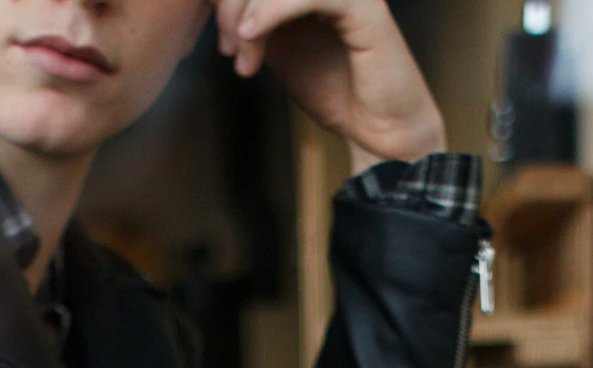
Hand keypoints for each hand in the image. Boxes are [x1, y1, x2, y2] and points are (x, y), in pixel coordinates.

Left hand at [214, 0, 445, 170]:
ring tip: (242, 56)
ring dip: (245, 11)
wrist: (379, 130)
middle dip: (231, 2)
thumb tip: (212, 2)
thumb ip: (251, 18)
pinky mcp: (364, 6)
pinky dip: (270, 11)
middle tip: (227, 48)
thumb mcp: (277, 47)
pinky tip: (251, 35)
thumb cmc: (333, 90)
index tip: (222, 41)